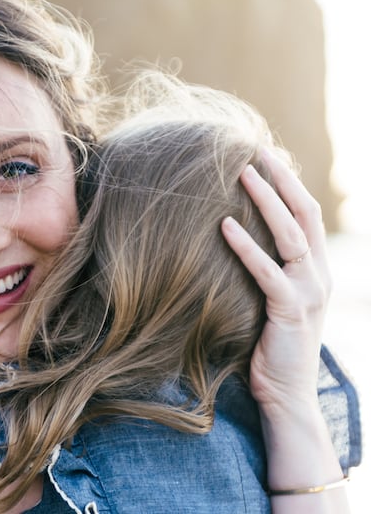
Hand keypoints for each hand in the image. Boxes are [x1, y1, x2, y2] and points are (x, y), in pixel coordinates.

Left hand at [221, 149, 330, 416]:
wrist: (287, 395)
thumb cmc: (270, 345)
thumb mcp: (271, 300)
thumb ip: (264, 270)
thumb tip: (228, 236)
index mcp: (316, 269)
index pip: (306, 214)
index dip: (289, 182)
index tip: (265, 154)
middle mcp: (319, 275)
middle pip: (304, 213)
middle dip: (282, 178)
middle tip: (256, 147)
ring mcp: (309, 292)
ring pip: (291, 235)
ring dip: (266, 200)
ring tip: (241, 173)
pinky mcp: (290, 311)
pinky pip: (268, 272)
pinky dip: (246, 247)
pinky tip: (224, 226)